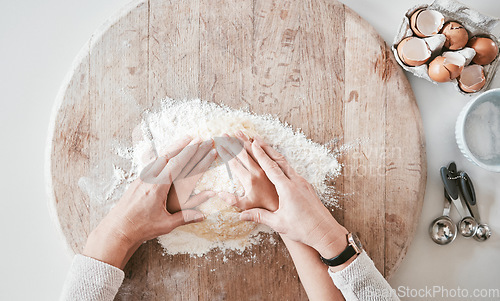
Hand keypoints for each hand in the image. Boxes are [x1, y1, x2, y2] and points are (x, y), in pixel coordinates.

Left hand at [83, 136, 212, 268]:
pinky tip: (163, 156)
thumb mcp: (166, 224)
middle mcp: (149, 179)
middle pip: (166, 156)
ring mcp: (141, 179)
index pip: (175, 164)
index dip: (187, 152)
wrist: (117, 229)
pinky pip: (151, 164)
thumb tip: (202, 216)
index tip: (197, 143)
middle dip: (181, 145)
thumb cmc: (140, 228)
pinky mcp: (137, 181)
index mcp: (157, 187)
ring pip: (158, 158)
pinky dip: (161, 157)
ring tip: (182, 142)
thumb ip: (185, 217)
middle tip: (193, 137)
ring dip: (171, 149)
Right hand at [238, 137, 347, 258]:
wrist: (324, 231)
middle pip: (279, 160)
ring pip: (286, 165)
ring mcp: (303, 183)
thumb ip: (259, 216)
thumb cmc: (302, 229)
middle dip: (266, 149)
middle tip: (255, 138)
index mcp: (287, 189)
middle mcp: (296, 182)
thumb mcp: (278, 223)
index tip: (252, 144)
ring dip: (275, 155)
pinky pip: (293, 171)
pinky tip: (280, 165)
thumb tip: (241, 216)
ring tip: (266, 147)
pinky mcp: (307, 187)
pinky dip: (283, 165)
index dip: (261, 155)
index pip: (271, 168)